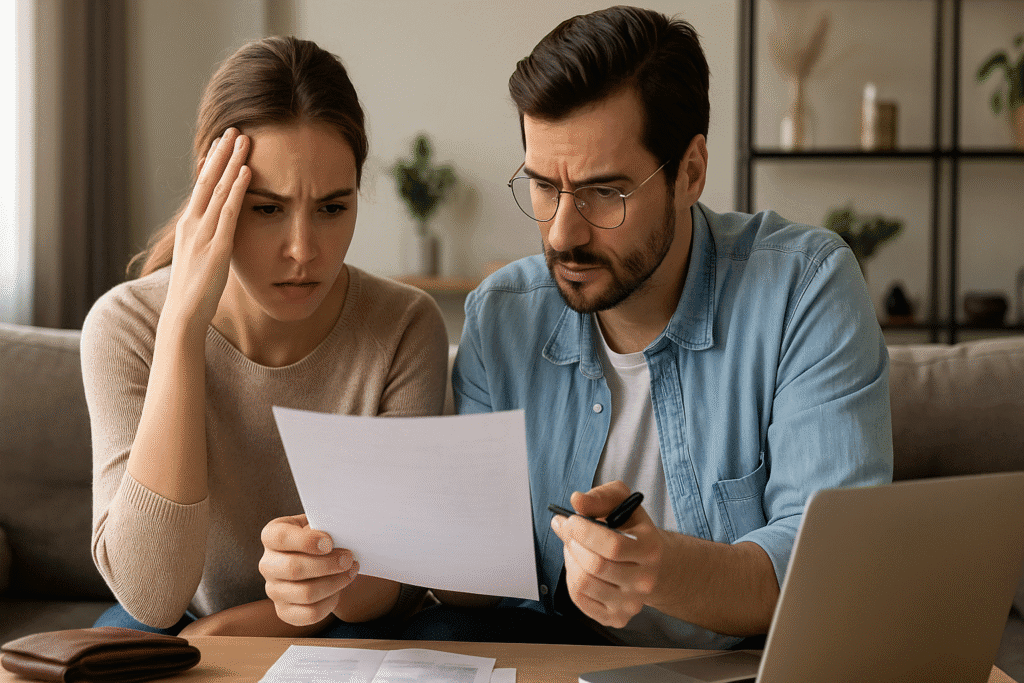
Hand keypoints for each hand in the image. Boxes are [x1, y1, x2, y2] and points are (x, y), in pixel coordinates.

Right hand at [165, 127, 250, 332]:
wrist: (183, 314)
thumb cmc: (194, 292)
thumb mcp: (201, 259)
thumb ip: (207, 241)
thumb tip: (217, 232)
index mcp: (189, 226)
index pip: (201, 187)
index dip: (211, 163)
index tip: (221, 142)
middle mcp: (193, 223)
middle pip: (208, 179)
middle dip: (221, 152)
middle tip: (233, 128)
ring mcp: (204, 233)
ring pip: (219, 188)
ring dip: (232, 161)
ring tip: (244, 138)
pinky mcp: (217, 245)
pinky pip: (229, 211)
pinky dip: (239, 189)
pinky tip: (247, 171)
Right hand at [259, 514, 359, 625]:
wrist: (321, 560)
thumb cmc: (321, 537)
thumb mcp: (320, 524)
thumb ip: (323, 527)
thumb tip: (336, 537)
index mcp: (271, 536)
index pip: (280, 537)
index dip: (306, 541)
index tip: (329, 543)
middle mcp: (267, 564)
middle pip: (293, 569)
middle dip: (327, 565)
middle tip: (348, 559)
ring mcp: (273, 590)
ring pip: (305, 593)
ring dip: (334, 583)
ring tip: (350, 572)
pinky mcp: (284, 611)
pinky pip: (309, 614)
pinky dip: (329, 602)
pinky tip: (339, 590)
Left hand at [550, 481, 664, 627]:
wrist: (652, 565)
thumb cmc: (632, 530)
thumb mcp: (623, 503)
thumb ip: (601, 497)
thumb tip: (577, 501)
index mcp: (650, 549)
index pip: (613, 545)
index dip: (584, 531)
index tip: (570, 520)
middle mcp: (645, 580)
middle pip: (595, 566)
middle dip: (572, 544)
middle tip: (566, 530)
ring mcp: (632, 603)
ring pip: (584, 584)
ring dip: (570, 560)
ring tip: (573, 547)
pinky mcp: (617, 618)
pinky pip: (580, 600)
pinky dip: (570, 579)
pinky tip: (577, 566)